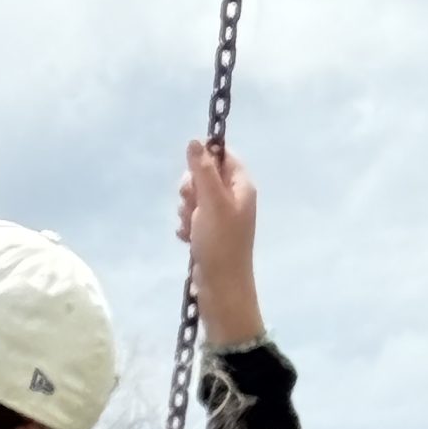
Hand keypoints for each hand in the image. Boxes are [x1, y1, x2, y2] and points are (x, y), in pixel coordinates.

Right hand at [176, 141, 263, 344]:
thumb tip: (194, 141)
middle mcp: (233, 199)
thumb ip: (202, 170)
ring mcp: (220, 217)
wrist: (221, 287)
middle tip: (191, 205)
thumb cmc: (221, 242)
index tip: (192, 172)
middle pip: (204, 176)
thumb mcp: (211, 202)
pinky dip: (186, 226)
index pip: (223, 156)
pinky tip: (186, 238)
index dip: (204, 160)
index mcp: (241, 187)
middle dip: (190, 189)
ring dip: (186, 210)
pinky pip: (191, 218)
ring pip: (194, 198)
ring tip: (191, 227)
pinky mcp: (208, 234)